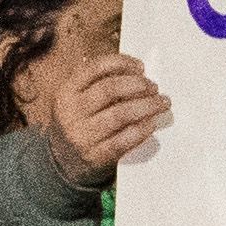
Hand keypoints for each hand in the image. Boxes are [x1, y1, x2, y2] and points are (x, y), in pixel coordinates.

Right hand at [33, 53, 170, 189]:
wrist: (64, 161)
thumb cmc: (79, 123)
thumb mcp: (77, 99)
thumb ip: (99, 83)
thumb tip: (138, 72)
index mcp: (67, 92)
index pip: (95, 68)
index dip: (122, 63)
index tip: (140, 67)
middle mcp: (71, 112)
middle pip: (109, 90)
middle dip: (138, 85)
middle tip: (153, 87)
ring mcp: (82, 135)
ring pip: (120, 115)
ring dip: (146, 106)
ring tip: (161, 103)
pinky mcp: (96, 155)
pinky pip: (124, 140)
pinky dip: (142, 129)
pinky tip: (151, 123)